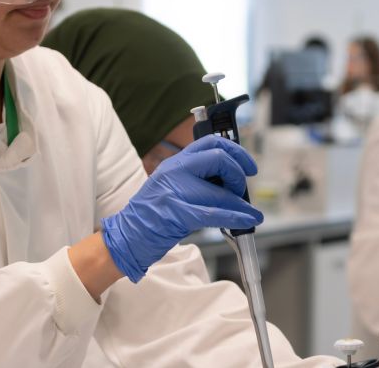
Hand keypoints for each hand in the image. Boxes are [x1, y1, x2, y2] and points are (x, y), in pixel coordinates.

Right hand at [101, 136, 261, 281]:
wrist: (126, 236)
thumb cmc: (151, 215)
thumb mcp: (171, 186)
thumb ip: (196, 179)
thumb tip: (231, 183)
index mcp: (175, 162)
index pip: (211, 142)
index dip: (236, 151)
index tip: (248, 166)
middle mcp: (175, 170)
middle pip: (219, 158)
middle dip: (239, 175)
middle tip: (242, 191)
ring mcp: (175, 190)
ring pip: (220, 191)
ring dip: (242, 204)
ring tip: (252, 215)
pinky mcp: (178, 213)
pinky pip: (215, 213)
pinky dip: (236, 217)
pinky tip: (247, 221)